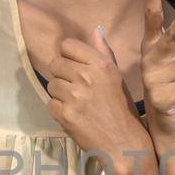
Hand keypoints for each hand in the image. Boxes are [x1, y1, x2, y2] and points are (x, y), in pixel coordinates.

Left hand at [45, 28, 155, 174]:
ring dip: (60, 94)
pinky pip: (50, 104)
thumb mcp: (117, 78)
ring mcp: (75, 96)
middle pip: (55, 64)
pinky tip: (74, 117)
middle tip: (76, 89)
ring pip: (51, 84)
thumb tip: (95, 29)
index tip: (75, 67)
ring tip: (77, 105)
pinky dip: (59, 111)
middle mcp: (87, 76)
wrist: (124, 145)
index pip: (67, 45)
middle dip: (62, 76)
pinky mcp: (65, 114)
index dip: (68, 56)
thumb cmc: (122, 111)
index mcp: (101, 65)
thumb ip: (104, 54)